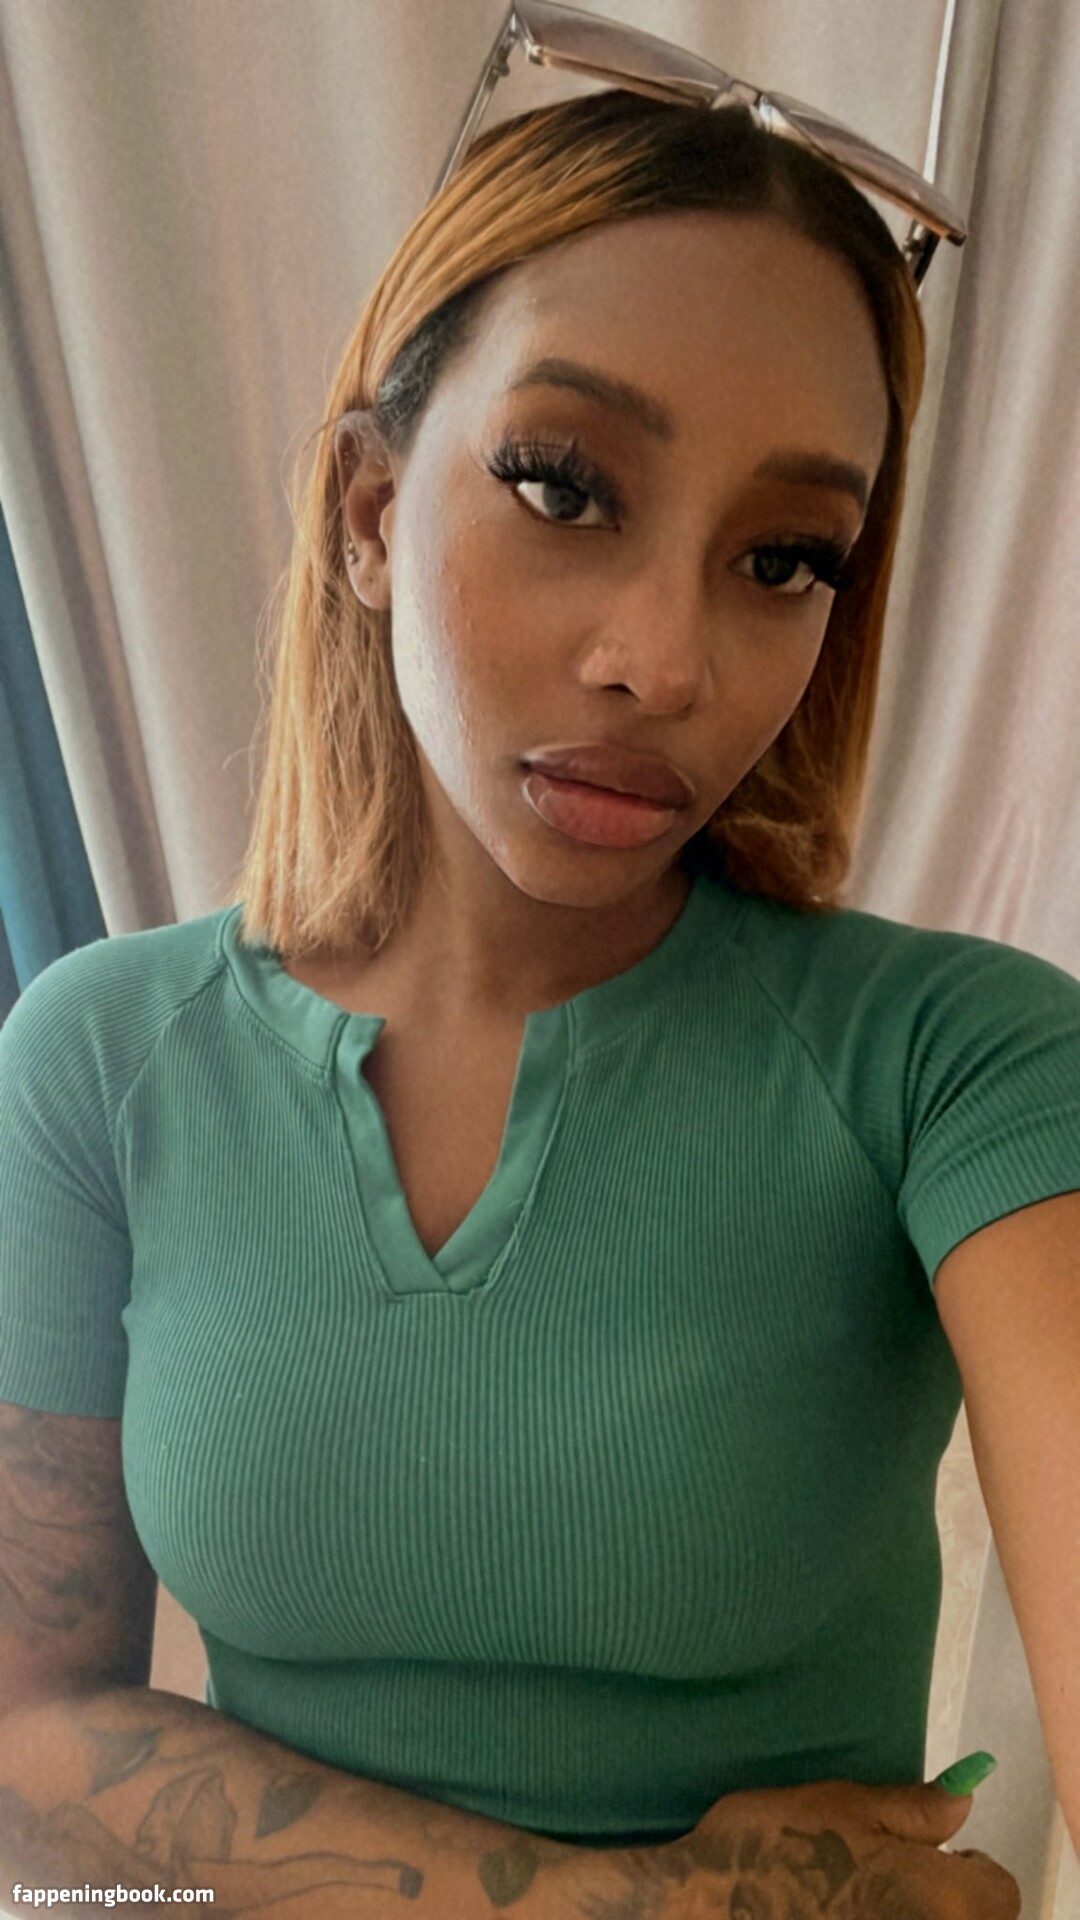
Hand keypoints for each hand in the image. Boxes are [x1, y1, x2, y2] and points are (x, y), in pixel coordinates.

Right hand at [651, 1776, 1021, 1916]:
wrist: (709, 1907)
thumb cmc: (779, 1847)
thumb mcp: (846, 1807)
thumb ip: (916, 1810)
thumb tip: (966, 1799)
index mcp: (945, 1900)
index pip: (997, 1889)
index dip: (964, 1869)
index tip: (919, 1858)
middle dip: (941, 1900)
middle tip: (883, 1880)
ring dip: (909, 1914)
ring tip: (857, 1901)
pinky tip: (834, 1915)